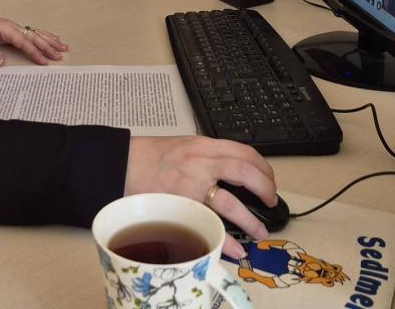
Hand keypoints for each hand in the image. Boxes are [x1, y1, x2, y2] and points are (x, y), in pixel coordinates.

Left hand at [0, 13, 68, 66]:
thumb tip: (1, 63)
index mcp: (7, 29)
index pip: (24, 42)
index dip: (35, 52)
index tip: (44, 61)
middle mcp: (14, 27)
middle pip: (35, 37)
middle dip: (48, 46)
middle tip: (60, 56)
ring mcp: (15, 28)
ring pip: (37, 33)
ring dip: (50, 40)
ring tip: (63, 46)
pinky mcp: (14, 30)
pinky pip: (33, 33)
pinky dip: (44, 36)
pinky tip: (52, 39)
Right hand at [124, 136, 276, 258]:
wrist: (123, 163)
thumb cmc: (151, 156)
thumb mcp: (184, 146)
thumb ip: (207, 155)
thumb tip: (231, 171)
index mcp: (203, 145)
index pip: (243, 151)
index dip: (262, 167)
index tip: (269, 178)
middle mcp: (201, 162)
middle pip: (245, 172)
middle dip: (265, 189)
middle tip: (271, 201)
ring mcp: (192, 185)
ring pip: (231, 202)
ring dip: (251, 220)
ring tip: (260, 232)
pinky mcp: (181, 205)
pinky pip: (210, 224)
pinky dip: (226, 239)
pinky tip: (235, 249)